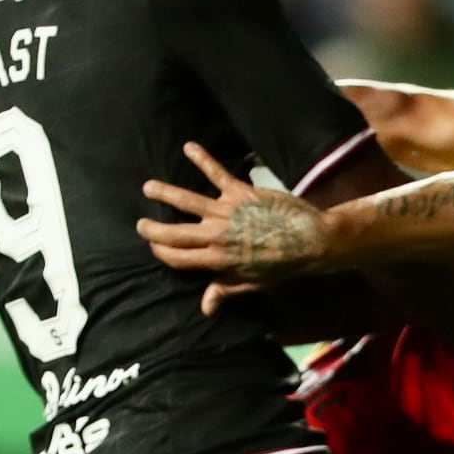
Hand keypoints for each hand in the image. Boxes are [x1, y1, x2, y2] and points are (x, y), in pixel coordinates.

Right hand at [137, 143, 336, 315]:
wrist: (312, 241)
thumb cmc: (284, 265)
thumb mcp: (254, 283)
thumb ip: (226, 290)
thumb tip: (205, 307)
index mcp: (218, 260)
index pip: (178, 258)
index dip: (163, 253)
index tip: (154, 247)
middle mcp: (217, 235)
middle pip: (175, 233)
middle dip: (153, 230)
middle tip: (140, 225)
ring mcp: (227, 212)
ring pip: (187, 201)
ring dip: (165, 193)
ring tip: (148, 187)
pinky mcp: (240, 192)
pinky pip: (217, 173)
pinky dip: (202, 158)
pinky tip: (189, 146)